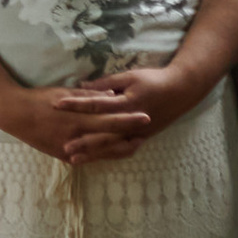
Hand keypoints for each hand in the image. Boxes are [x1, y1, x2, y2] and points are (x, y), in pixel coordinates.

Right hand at [2, 80, 155, 166]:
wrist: (14, 115)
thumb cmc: (40, 99)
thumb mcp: (65, 94)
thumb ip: (90, 97)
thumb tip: (112, 96)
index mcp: (78, 120)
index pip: (111, 121)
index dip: (130, 120)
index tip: (146, 117)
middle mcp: (77, 139)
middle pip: (111, 142)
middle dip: (130, 138)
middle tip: (145, 135)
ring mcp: (71, 151)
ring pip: (102, 153)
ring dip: (119, 149)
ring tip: (133, 143)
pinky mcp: (64, 157)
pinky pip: (89, 157)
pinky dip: (102, 153)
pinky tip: (112, 149)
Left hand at [63, 59, 201, 155]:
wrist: (181, 91)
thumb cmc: (153, 80)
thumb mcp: (129, 77)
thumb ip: (105, 84)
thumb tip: (81, 87)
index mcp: (127, 103)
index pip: (96, 104)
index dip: (76, 104)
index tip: (56, 105)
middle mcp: (132, 122)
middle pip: (103, 134)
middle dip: (83, 142)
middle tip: (64, 147)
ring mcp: (139, 133)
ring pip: (113, 148)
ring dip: (93, 154)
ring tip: (74, 160)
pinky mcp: (143, 138)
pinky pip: (123, 150)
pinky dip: (108, 156)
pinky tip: (94, 160)